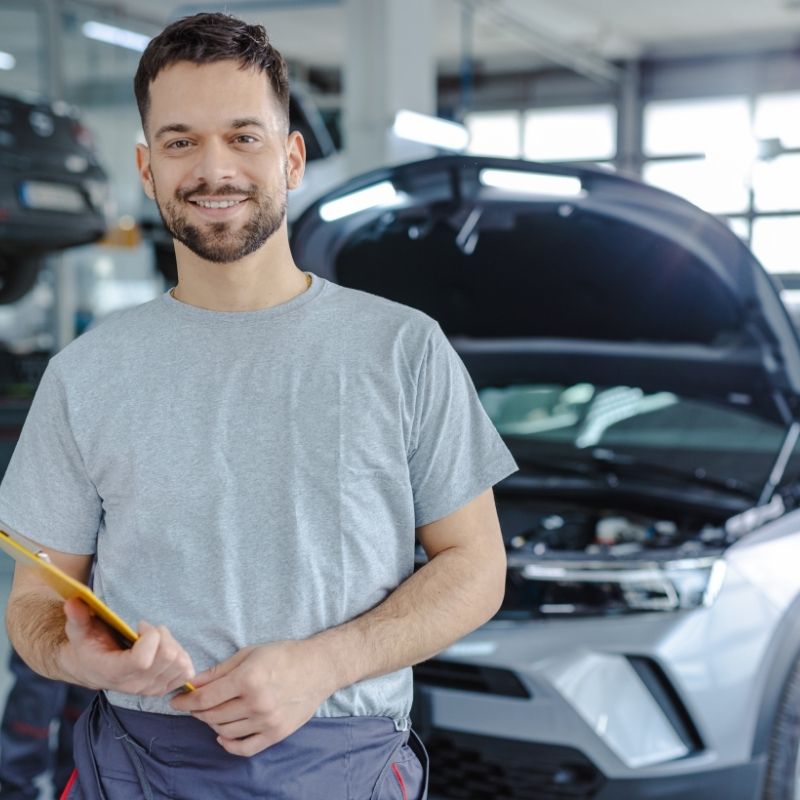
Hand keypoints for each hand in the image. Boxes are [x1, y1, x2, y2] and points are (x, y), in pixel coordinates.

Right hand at [61, 597, 194, 695]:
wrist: (90, 667)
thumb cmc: (87, 645)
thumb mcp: (79, 630)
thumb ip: (78, 617)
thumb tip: (73, 601)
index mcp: (114, 672)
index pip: (143, 660)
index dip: (149, 636)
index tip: (140, 624)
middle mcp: (134, 685)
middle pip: (168, 658)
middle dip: (163, 635)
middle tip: (150, 630)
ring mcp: (150, 689)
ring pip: (180, 663)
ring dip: (173, 644)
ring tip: (157, 640)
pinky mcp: (162, 688)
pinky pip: (186, 672)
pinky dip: (182, 657)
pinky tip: (166, 650)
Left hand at [170, 639, 334, 756]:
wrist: (319, 667)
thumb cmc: (284, 655)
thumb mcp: (250, 653)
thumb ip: (219, 670)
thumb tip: (192, 683)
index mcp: (248, 679)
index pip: (206, 698)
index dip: (186, 701)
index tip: (176, 700)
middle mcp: (256, 702)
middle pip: (213, 716)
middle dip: (197, 711)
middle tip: (194, 705)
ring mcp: (267, 721)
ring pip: (225, 731)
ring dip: (212, 724)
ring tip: (211, 714)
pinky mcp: (276, 733)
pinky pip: (245, 748)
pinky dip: (229, 745)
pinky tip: (223, 735)